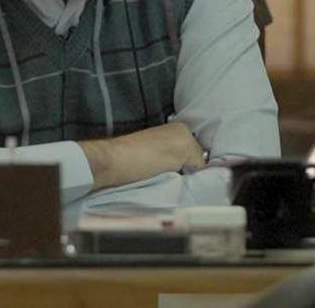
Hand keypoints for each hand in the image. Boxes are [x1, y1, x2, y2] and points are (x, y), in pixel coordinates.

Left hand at [79, 121, 205, 189]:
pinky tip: (167, 184)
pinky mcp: (149, 160)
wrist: (111, 165)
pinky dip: (169, 178)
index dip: (203, 167)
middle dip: (192, 171)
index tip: (202, 180)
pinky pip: (168, 171)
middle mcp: (173, 135)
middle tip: (190, 184)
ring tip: (177, 185)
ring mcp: (160, 148)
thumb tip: (204, 169)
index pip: (204, 151)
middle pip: (192, 159)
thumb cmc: (145, 157)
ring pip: (180, 167)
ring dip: (180, 176)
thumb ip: (198, 158)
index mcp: (183, 130)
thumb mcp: (181, 153)